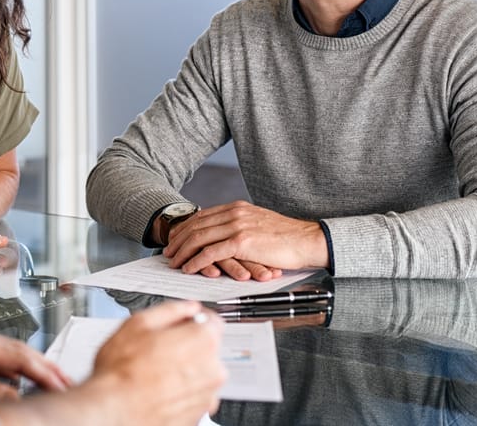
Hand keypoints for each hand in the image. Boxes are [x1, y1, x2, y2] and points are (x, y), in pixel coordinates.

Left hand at [0, 323, 70, 399]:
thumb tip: (14, 394)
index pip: (18, 354)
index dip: (44, 371)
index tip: (63, 384)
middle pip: (15, 350)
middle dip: (42, 367)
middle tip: (65, 383)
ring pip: (2, 354)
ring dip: (26, 370)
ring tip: (46, 384)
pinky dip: (7, 370)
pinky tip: (11, 383)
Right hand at [87, 301, 225, 422]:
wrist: (115, 410)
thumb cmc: (122, 372)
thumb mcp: (139, 323)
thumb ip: (170, 310)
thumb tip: (186, 308)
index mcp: (202, 340)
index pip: (212, 321)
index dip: (193, 318)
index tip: (183, 321)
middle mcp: (213, 369)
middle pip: (206, 348)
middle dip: (187, 345)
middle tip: (159, 348)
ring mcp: (207, 395)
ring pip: (200, 373)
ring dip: (184, 370)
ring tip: (154, 371)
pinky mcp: (198, 415)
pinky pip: (193, 395)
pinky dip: (181, 391)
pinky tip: (158, 388)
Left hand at [162, 201, 326, 279]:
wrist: (308, 240)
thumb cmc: (287, 238)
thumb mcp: (258, 224)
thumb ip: (240, 226)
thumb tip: (224, 236)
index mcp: (237, 208)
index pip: (201, 216)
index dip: (184, 228)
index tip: (175, 238)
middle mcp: (234, 213)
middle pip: (195, 225)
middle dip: (178, 240)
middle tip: (168, 253)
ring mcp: (237, 226)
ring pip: (199, 238)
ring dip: (183, 251)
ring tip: (173, 262)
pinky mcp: (242, 242)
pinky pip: (211, 252)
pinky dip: (196, 261)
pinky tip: (189, 268)